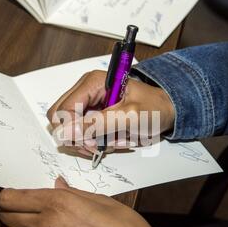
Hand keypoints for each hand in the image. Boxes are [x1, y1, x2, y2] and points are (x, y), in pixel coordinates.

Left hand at [0, 177, 162, 226]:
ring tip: (30, 225)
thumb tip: (58, 185)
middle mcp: (46, 226)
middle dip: (11, 209)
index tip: (13, 194)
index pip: (13, 197)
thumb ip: (74, 193)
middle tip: (24, 207)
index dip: (9, 194)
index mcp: (59, 204)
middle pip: (6, 215)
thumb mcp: (102, 201)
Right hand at [46, 70, 174, 155]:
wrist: (167, 111)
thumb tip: (67, 132)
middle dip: (78, 136)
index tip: (89, 141)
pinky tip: (110, 140)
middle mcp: (86, 91)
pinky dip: (94, 142)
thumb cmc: (154, 107)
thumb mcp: (129, 116)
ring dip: (88, 141)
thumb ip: (98, 124)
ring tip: (111, 141)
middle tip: (99, 144)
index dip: (70, 129)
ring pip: (69, 130)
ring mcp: (88, 104)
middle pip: (60, 119)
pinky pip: (81, 134)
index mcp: (93, 82)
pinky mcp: (92, 115)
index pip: (62, 109)